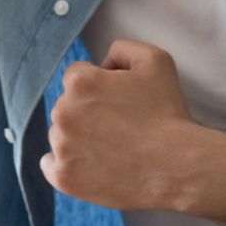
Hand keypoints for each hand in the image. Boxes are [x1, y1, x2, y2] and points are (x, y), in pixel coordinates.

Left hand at [40, 40, 206, 211]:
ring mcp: (61, 147)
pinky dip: (64, 164)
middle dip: (87, 110)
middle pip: (66, 105)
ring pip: (60, 134)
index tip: (119, 99)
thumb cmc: (167, 112)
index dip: (100, 84)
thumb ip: (122, 48)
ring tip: (111, 147)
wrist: (175, 165)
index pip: (77, 75)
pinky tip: (88, 163)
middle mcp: (63, 112)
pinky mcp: (64, 177)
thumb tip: (103, 63)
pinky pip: (50, 165)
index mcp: (80, 82)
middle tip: (119, 125)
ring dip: (77, 137)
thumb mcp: (155, 60)